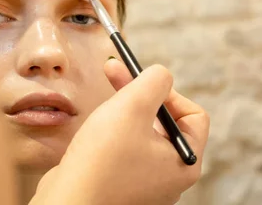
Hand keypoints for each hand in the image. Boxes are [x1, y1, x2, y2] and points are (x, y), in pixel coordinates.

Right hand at [31, 61, 209, 204]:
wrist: (68, 201)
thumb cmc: (102, 159)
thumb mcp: (133, 107)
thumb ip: (153, 81)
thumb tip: (161, 74)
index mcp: (185, 162)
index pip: (193, 115)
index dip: (168, 92)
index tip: (140, 83)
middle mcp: (170, 176)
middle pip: (164, 121)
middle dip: (139, 93)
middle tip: (113, 70)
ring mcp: (145, 182)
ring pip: (141, 133)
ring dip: (124, 110)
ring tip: (103, 102)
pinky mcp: (120, 183)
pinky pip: (124, 149)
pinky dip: (112, 132)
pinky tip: (94, 128)